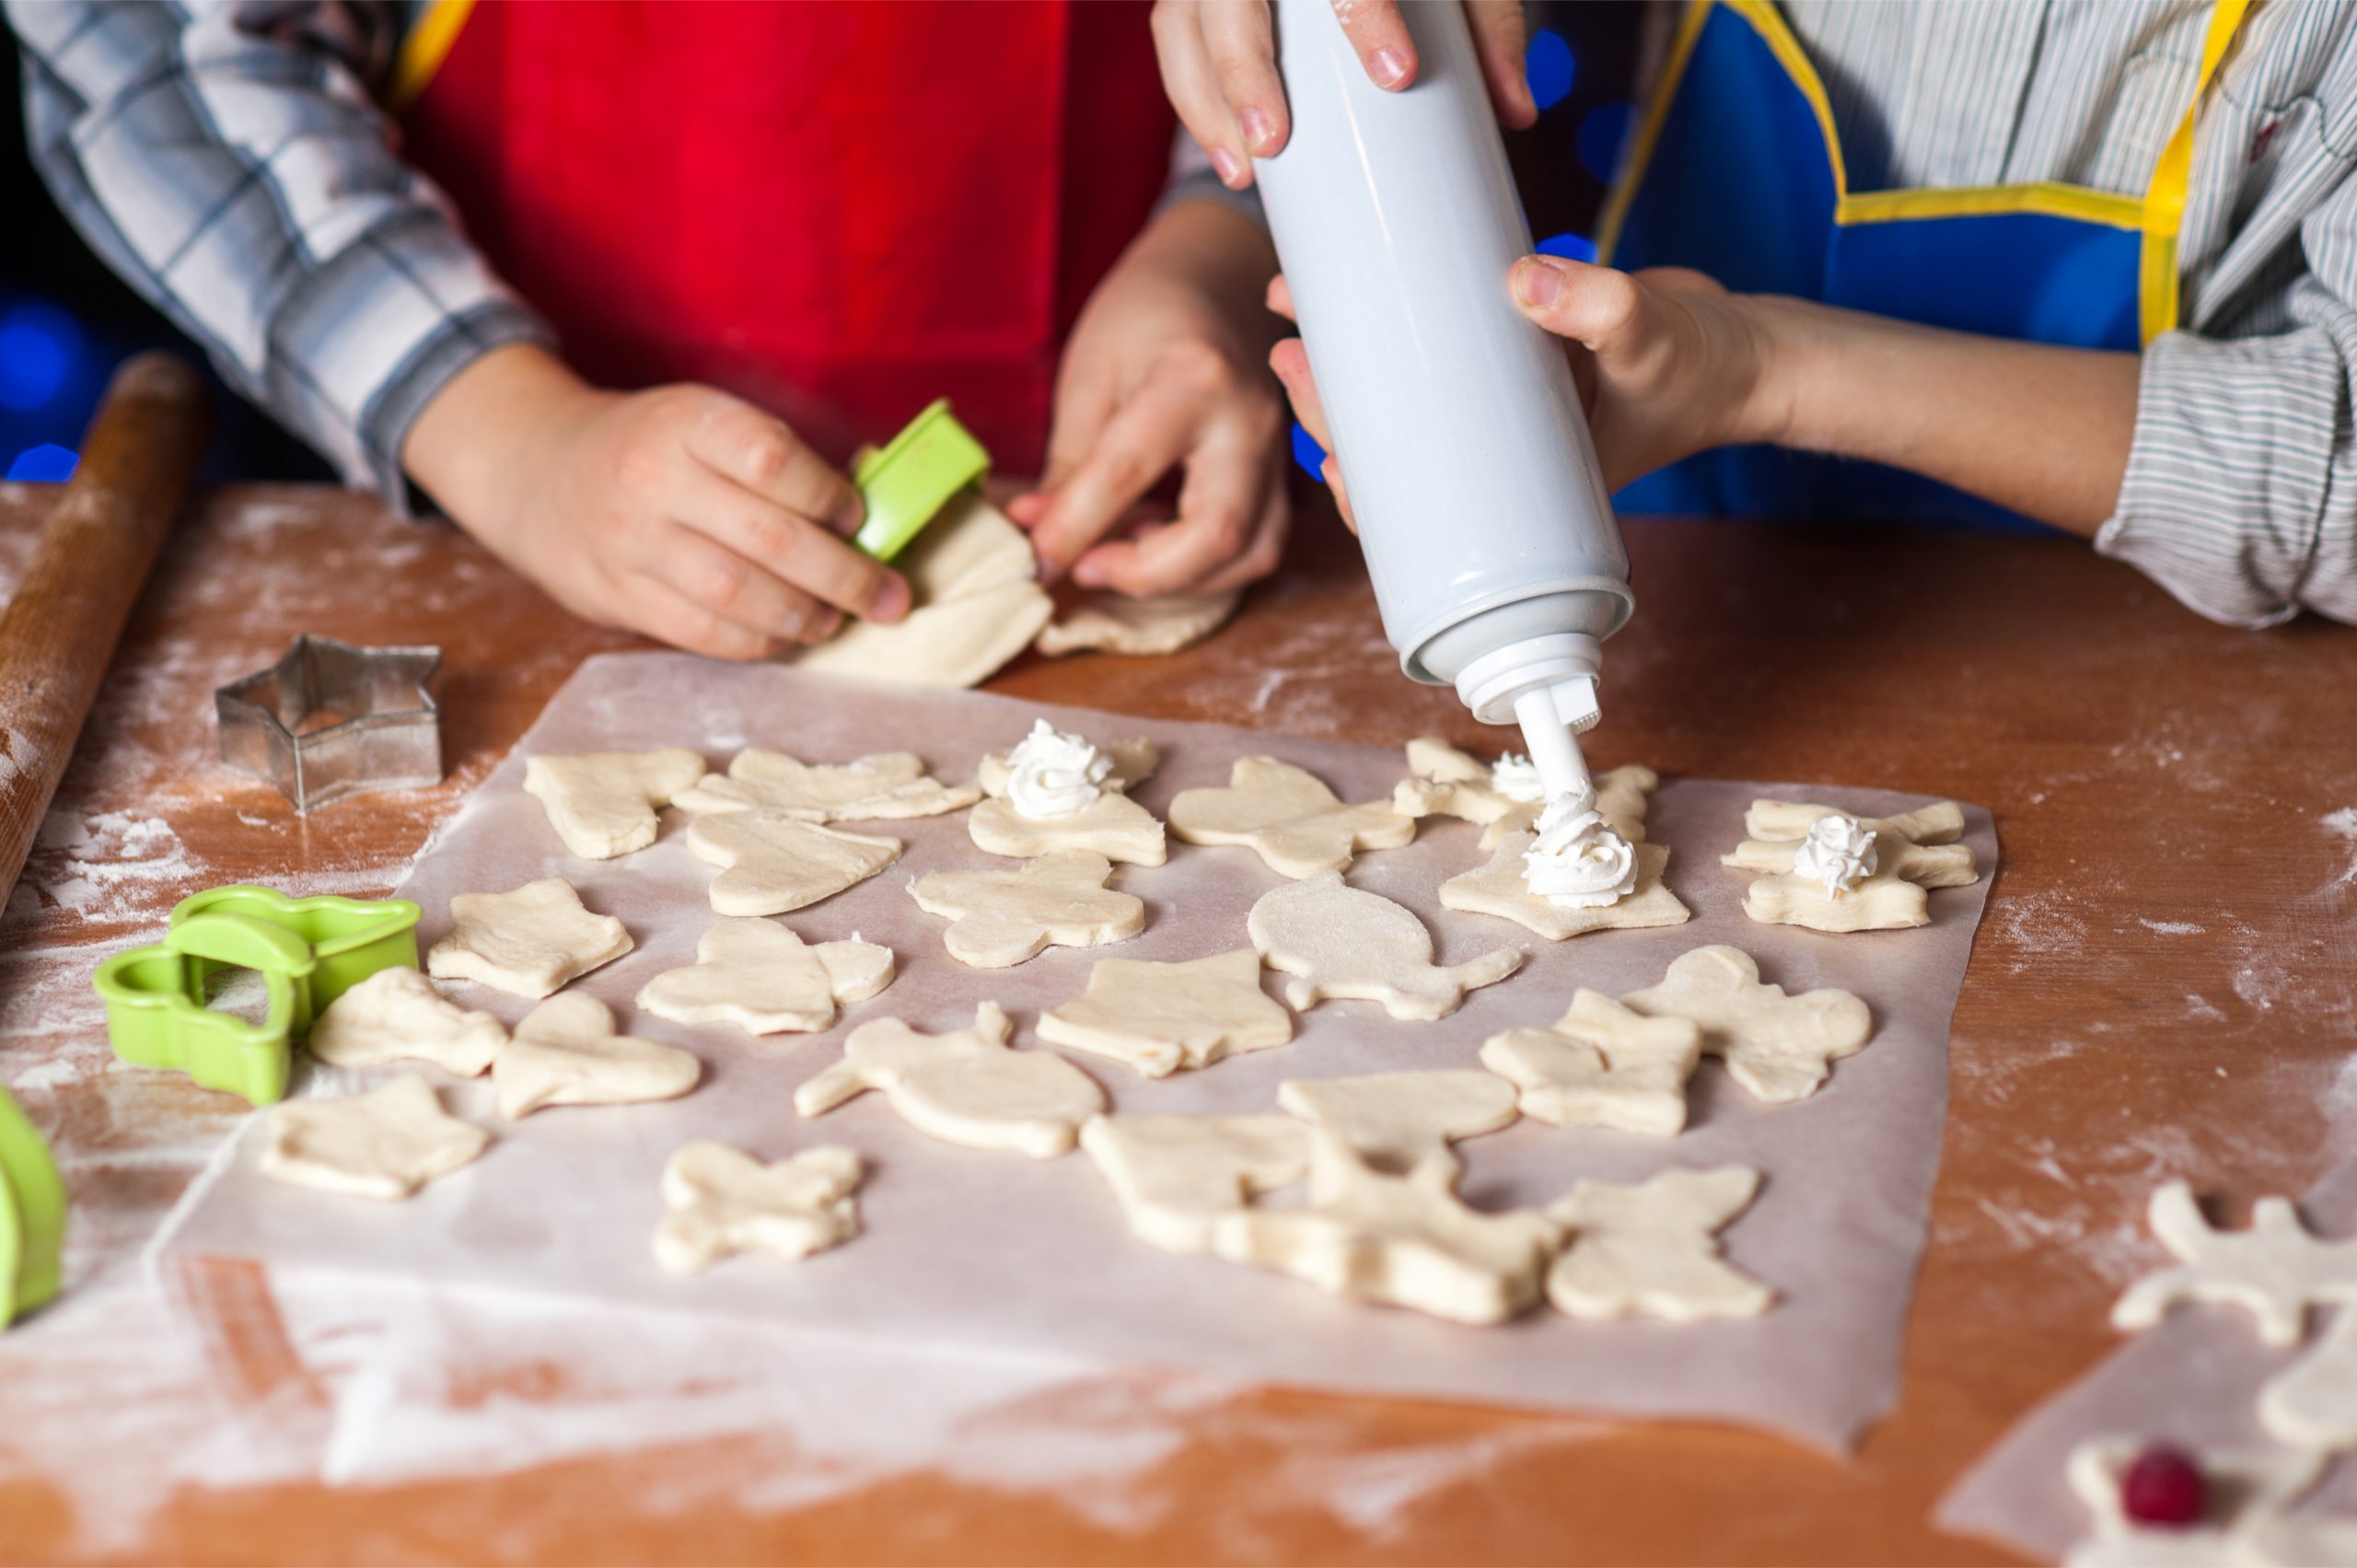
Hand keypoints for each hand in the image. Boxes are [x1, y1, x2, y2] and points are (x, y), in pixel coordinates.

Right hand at [403, 344, 907, 658]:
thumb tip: (861, 520)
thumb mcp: (698, 421)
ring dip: (804, 616)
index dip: (828, 496)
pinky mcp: (617, 596)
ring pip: (738, 594)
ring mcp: (630, 544)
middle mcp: (653, 481)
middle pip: (769, 538)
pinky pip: (702, 632)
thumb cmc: (647, 447)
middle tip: (891, 597)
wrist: (533, 470)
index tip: (858, 518)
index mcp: (685, 423)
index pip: (771, 458)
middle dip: (846, 576)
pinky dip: (757, 642)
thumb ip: (767, 461)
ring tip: (838, 620)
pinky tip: (787, 637)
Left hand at [1008, 200, 1289, 596]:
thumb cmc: (1144, 315)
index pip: (1128, 472)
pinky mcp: (1281, 476)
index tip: (1035, 559)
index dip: (1075, 528)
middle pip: (1215, 534)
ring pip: (1247, 555)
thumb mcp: (1089, 373)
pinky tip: (1156, 543)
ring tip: (1117, 555)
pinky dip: (1204, 568)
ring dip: (1177, 580)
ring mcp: (1275, 453)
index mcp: (1191, 378)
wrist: (1217, 280)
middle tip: (1082, 567)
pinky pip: (1255, 547)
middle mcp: (1247, 422)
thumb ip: (1067, 463)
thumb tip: (1037, 538)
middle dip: (1143, 574)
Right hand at [1152, 0, 1534, 188]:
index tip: (1398, 76)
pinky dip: (1194, 101)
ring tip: (1245, 169)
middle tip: (1272, 143)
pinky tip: (1228, 154)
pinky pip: (1174, 42)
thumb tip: (1516, 113)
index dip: (1366, 14)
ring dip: (1204, 100)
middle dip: (1243, 70)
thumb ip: (1489, 26)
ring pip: (1182, 21)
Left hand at [1266, 256, 1788, 506]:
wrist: (1744, 349)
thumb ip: (1601, 308)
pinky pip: (1431, 348)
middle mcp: (1494, 451)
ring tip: (1291, 309)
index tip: (1322, 448)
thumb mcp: (1655, 341)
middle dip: (1329, 405)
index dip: (1361, 487)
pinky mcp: (1506, 352)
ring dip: (1343, 359)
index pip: (1417, 506)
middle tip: (1289, 352)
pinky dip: (1389, 324)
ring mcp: (1495, 403)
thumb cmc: (1705, 370)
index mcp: (1515, 490)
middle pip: (1390, 444)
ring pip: (1398, 394)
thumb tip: (1523, 278)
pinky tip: (1347, 289)